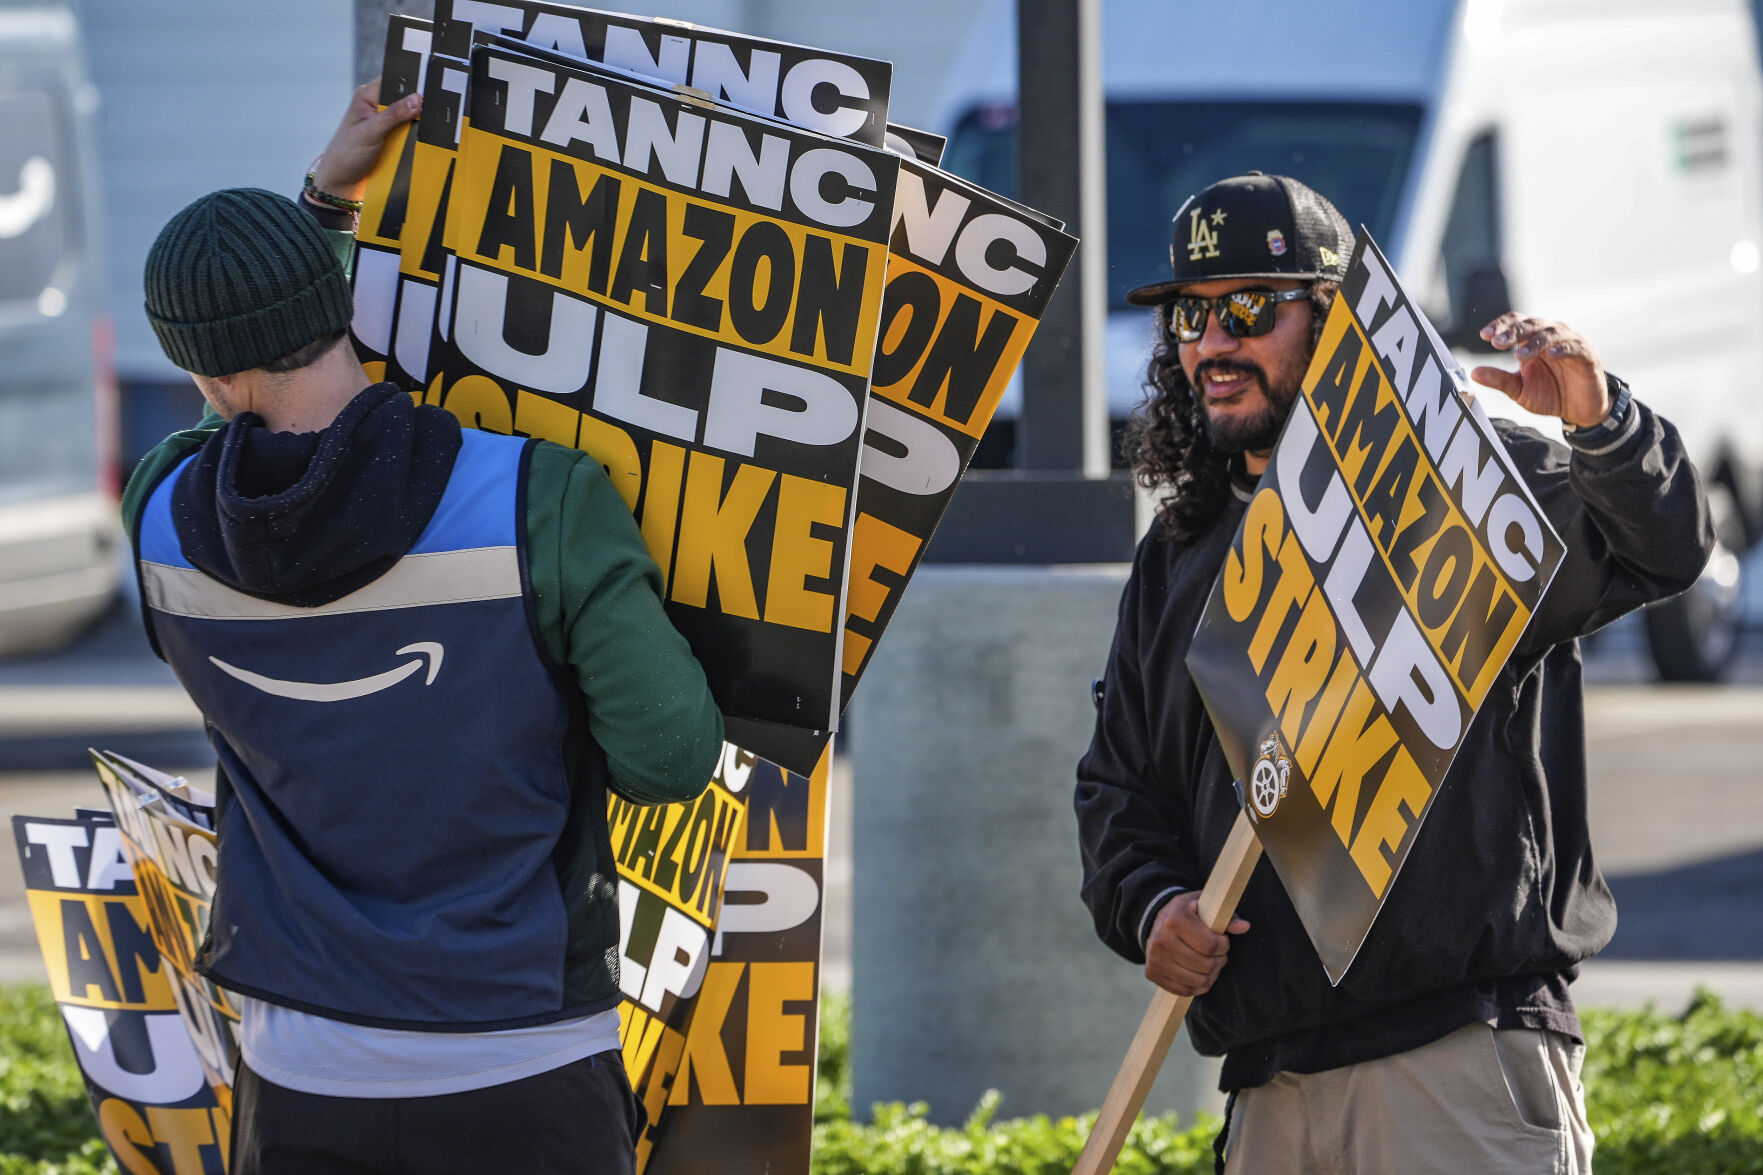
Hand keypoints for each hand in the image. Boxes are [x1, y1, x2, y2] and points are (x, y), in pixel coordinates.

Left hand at [310, 78, 421, 204]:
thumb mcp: (370, 132)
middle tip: (428, 115)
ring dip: (417, 125)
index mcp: (367, 96)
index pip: (395, 80)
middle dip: (417, 107)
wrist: (342, 183)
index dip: (411, 84)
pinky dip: (415, 138)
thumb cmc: (345, 155)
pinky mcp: (392, 139)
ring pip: (411, 117)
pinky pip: (410, 134)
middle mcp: (377, 106)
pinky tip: (419, 142)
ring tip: (424, 131)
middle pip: (406, 99)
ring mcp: (386, 123)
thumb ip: (393, 115)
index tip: (428, 91)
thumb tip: (417, 99)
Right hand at [1143, 891, 1249, 996]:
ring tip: (1211, 964)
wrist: (1156, 920)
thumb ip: (1227, 916)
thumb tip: (1244, 927)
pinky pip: (1184, 991)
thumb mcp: (1206, 906)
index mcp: (1175, 920)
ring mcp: (1155, 959)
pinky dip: (1198, 986)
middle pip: (1205, 965)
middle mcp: (1161, 940)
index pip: (1210, 945)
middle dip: (1219, 961)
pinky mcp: (1153, 973)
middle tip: (1219, 954)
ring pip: (1197, 981)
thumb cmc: (1188, 913)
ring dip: (1211, 975)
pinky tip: (1200, 974)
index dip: (1224, 946)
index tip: (1223, 940)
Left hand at [1470, 313, 1609, 428]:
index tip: (1485, 335)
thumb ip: (1499, 380)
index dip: (1501, 325)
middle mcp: (1550, 336)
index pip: (1515, 323)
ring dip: (1535, 342)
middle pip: (1531, 325)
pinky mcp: (1587, 355)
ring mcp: (1570, 343)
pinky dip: (1563, 349)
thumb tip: (1474, 372)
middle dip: (1513, 332)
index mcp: (1531, 340)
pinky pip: (1575, 347)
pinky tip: (1551, 355)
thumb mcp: (1519, 389)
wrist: (1579, 409)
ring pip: (1552, 333)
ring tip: (1519, 355)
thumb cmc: (1549, 394)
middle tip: (1497, 342)